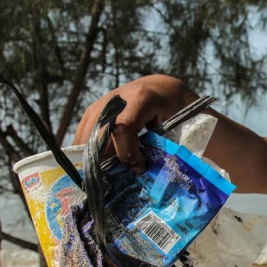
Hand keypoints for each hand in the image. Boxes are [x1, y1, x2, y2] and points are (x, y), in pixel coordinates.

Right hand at [73, 75, 197, 173]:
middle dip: (107, 162)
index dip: (127, 153)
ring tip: (110, 175)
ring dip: (95, 160)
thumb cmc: (178, 108)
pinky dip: (88, 153)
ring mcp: (102, 104)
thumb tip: (162, 172)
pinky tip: (98, 166)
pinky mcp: (94, 111)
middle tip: (119, 179)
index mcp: (143, 99)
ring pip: (87, 138)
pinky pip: (83, 135)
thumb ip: (175, 145)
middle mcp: (117, 99)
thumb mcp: (183, 124)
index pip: (123, 129)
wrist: (162, 88)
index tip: (140, 167)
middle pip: (100, 135)